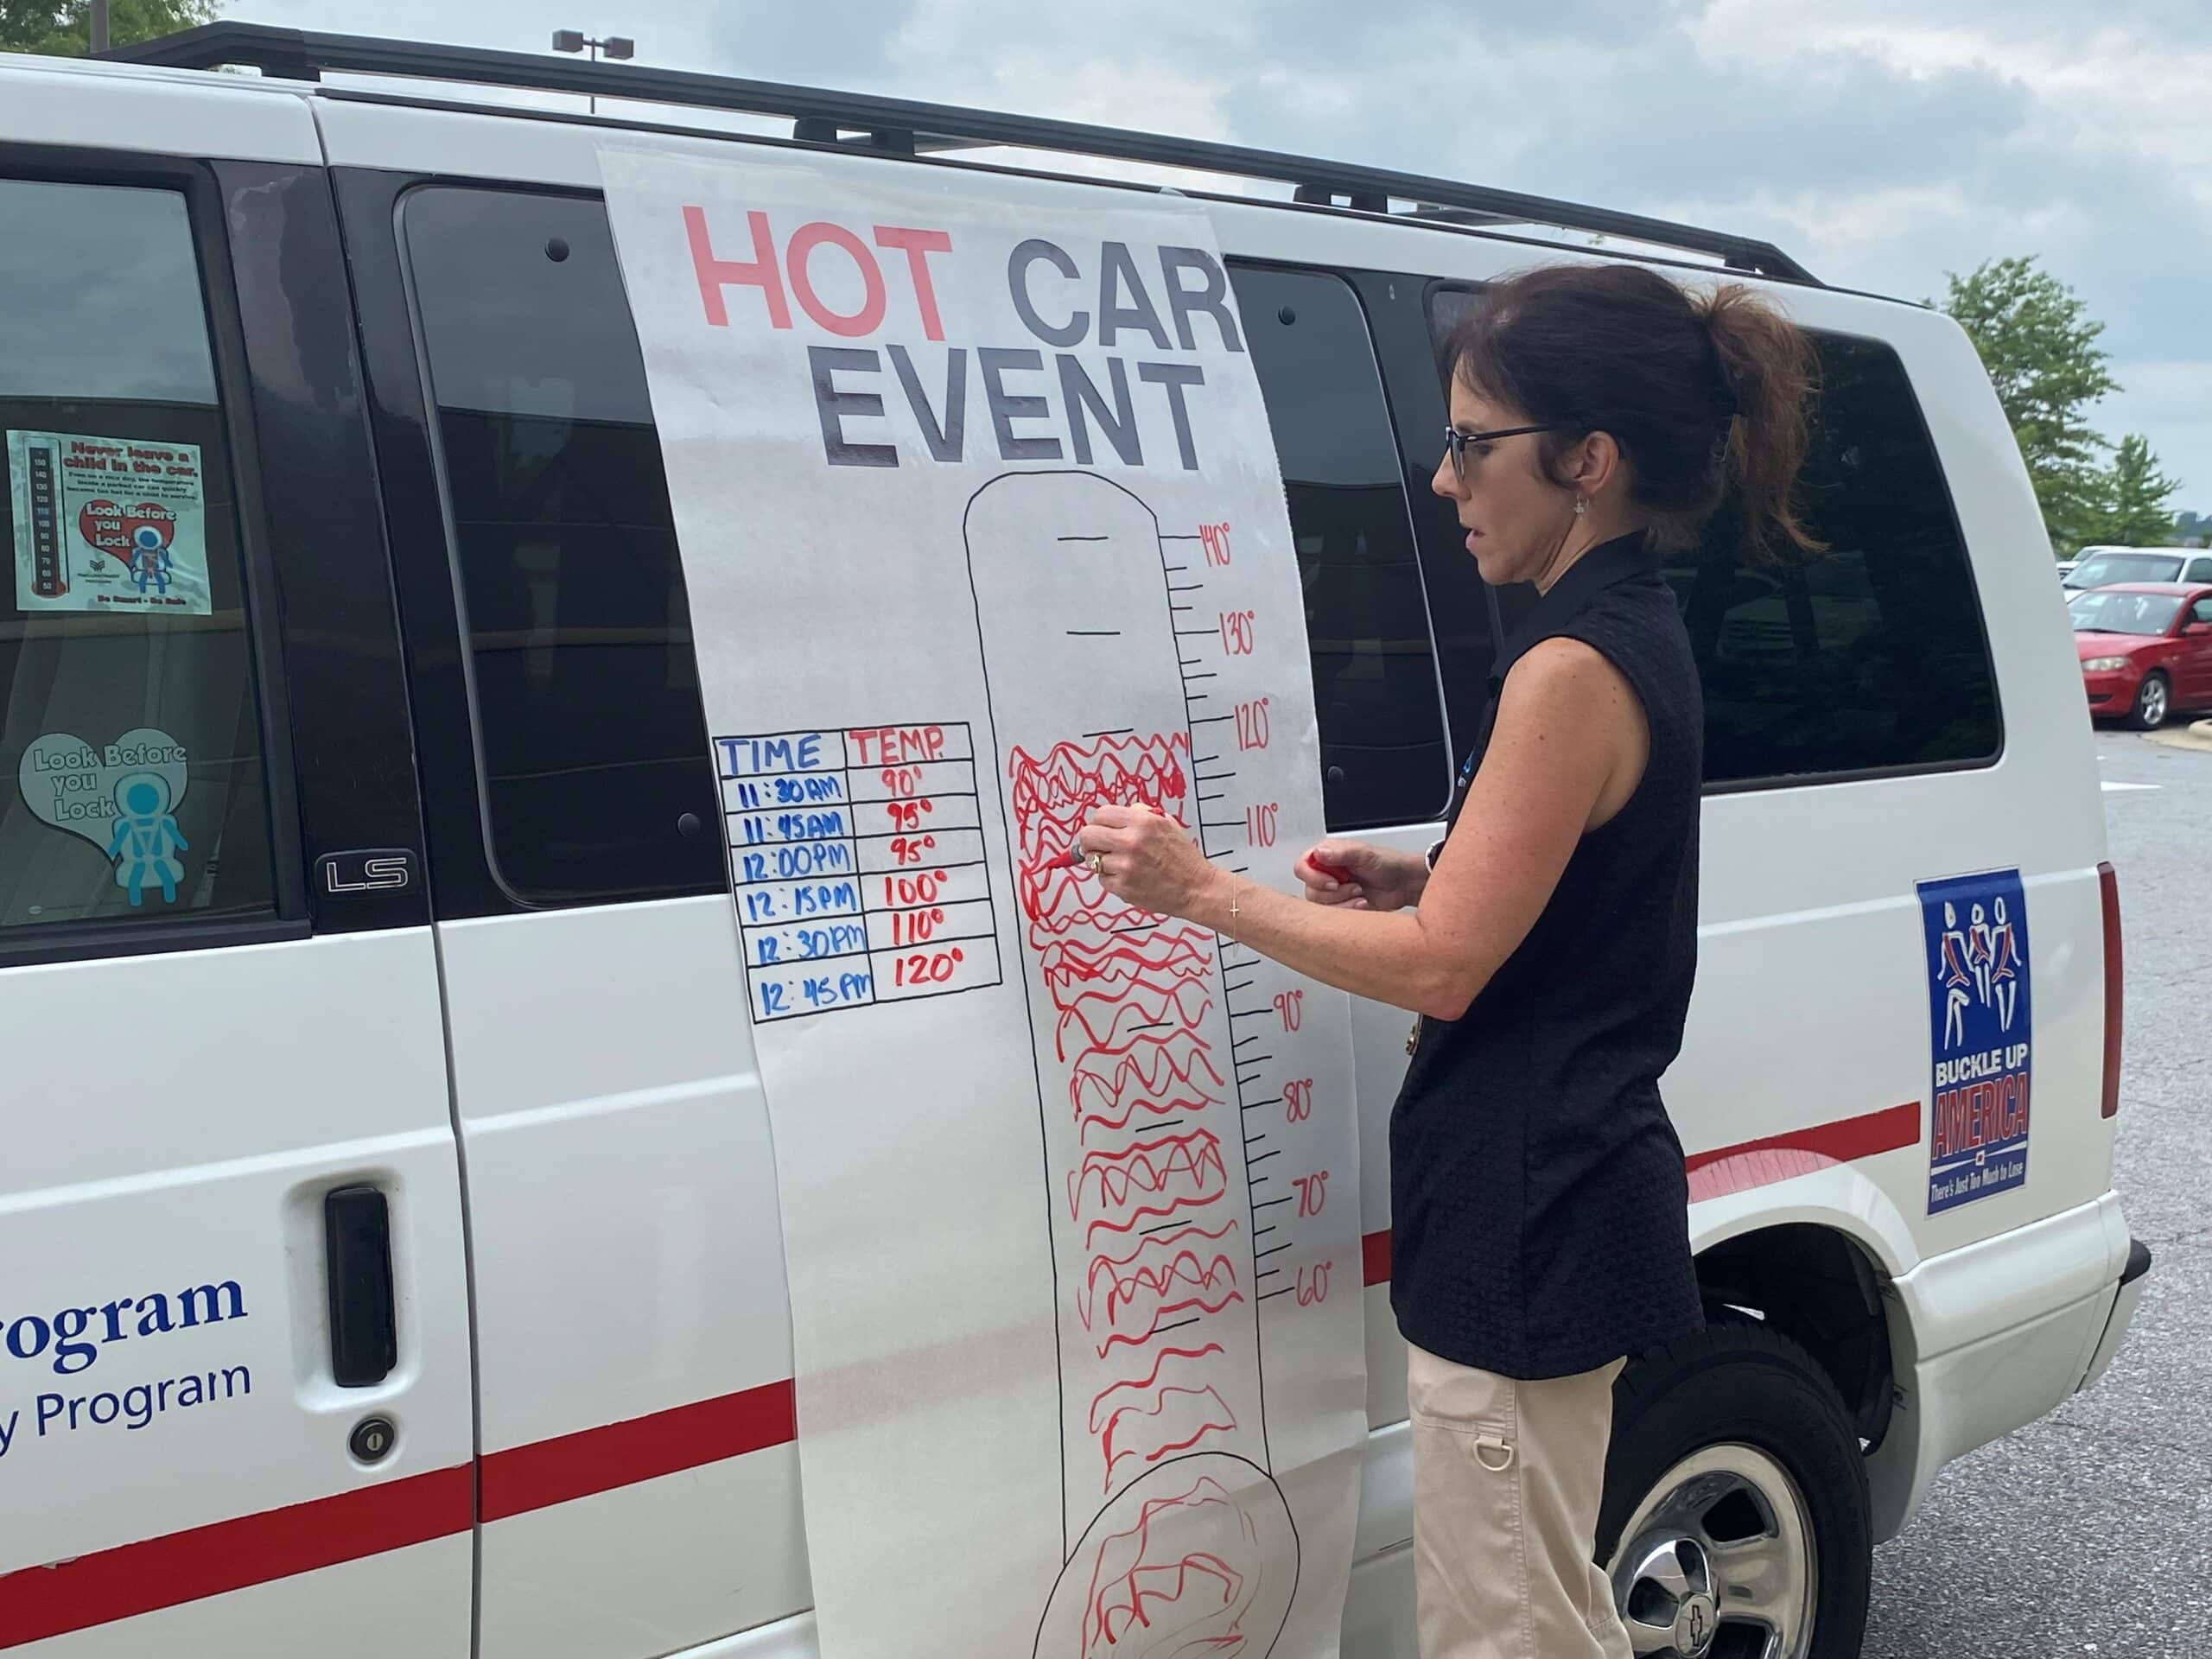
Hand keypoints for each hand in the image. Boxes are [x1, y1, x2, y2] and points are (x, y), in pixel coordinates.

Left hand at [1078, 803, 1223, 919]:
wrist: (1196, 888)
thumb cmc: (1183, 857)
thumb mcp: (1166, 824)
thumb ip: (1140, 814)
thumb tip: (1114, 816)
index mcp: (1143, 822)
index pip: (1101, 814)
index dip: (1098, 822)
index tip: (1101, 829)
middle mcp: (1131, 841)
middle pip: (1087, 835)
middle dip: (1089, 841)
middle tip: (1098, 847)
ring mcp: (1125, 866)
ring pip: (1092, 859)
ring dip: (1102, 862)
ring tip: (1120, 864)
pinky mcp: (1123, 887)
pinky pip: (1101, 879)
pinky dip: (1110, 879)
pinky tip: (1128, 877)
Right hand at [1293, 839, 1424, 911]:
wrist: (1403, 884)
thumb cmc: (1387, 863)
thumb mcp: (1365, 854)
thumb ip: (1341, 853)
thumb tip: (1319, 853)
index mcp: (1326, 856)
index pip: (1302, 867)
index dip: (1314, 878)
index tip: (1334, 882)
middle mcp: (1325, 874)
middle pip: (1310, 891)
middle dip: (1334, 894)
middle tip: (1354, 887)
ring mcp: (1332, 893)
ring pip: (1320, 907)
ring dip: (1343, 903)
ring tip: (1360, 894)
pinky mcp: (1340, 908)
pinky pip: (1332, 918)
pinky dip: (1349, 912)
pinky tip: (1362, 903)